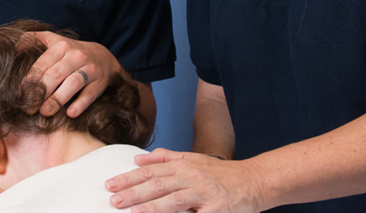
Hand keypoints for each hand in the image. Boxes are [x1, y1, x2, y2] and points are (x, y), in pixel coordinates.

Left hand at [27, 31, 120, 116]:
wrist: (102, 56)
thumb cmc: (70, 52)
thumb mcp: (53, 40)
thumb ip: (33, 40)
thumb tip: (13, 47)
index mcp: (61, 46)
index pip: (43, 64)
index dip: (30, 79)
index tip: (20, 94)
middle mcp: (76, 56)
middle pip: (56, 74)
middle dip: (41, 91)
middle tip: (29, 107)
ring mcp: (90, 69)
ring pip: (73, 83)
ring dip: (58, 99)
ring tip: (45, 112)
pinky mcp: (100, 82)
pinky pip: (90, 94)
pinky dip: (80, 104)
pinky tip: (70, 114)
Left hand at [105, 149, 264, 212]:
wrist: (254, 181)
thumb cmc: (221, 173)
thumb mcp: (194, 159)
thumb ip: (167, 158)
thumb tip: (139, 159)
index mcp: (184, 165)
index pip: (150, 171)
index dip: (129, 178)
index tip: (111, 185)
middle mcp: (192, 177)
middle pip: (157, 184)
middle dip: (133, 193)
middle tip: (114, 200)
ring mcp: (204, 194)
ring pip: (173, 201)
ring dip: (151, 207)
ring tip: (133, 212)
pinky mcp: (216, 210)